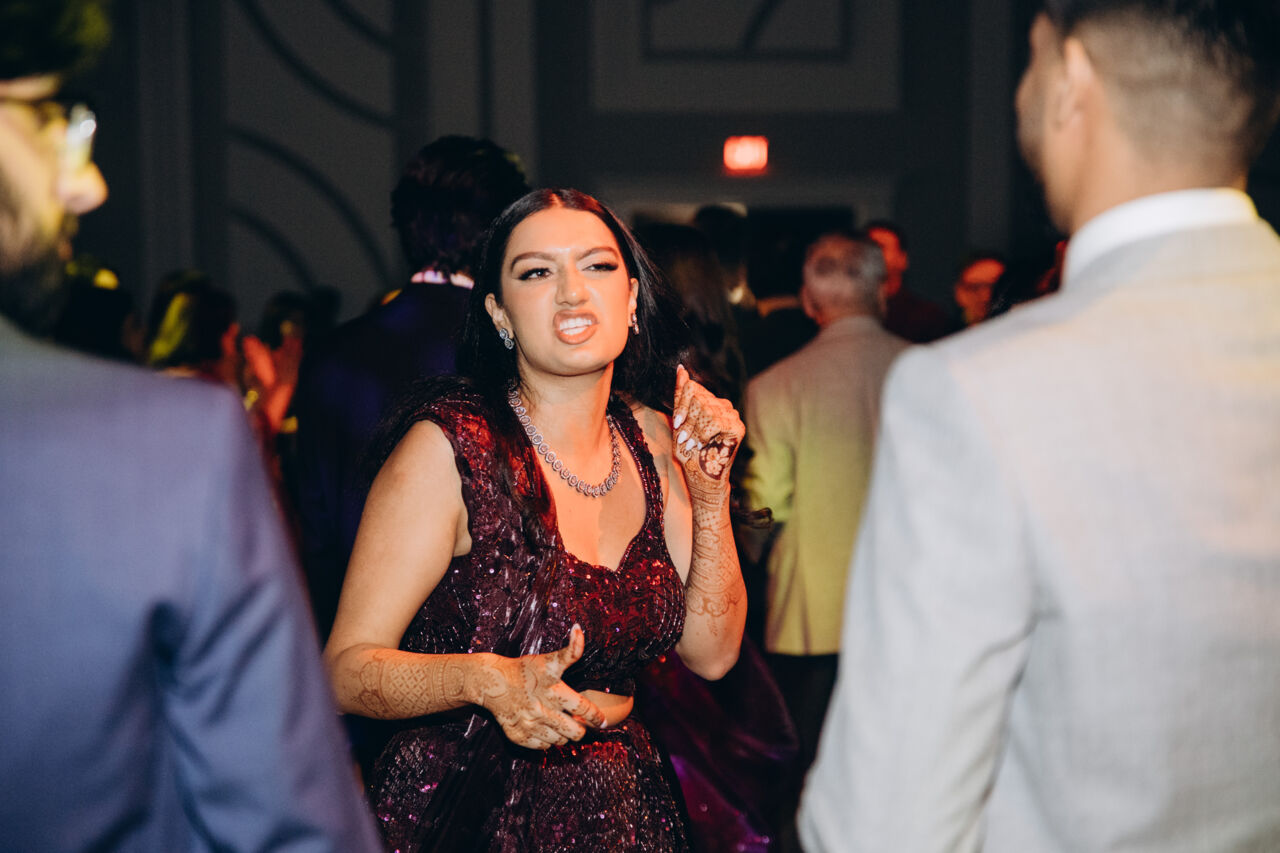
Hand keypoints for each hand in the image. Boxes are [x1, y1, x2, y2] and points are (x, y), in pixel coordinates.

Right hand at [473, 625, 605, 749]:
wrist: (492, 682)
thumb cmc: (525, 670)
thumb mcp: (548, 659)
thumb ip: (570, 650)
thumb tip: (579, 628)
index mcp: (554, 691)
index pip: (584, 709)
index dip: (597, 718)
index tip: (603, 722)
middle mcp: (542, 710)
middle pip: (575, 732)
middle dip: (580, 728)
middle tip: (578, 723)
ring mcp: (529, 725)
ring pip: (560, 741)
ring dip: (563, 734)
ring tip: (559, 722)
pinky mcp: (518, 735)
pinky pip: (542, 747)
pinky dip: (546, 740)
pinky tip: (544, 727)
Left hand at [672, 364, 743, 497]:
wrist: (699, 476)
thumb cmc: (688, 451)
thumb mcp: (679, 421)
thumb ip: (681, 396)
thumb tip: (681, 368)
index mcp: (710, 401)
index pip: (692, 387)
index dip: (681, 406)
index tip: (677, 425)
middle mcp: (723, 405)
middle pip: (697, 397)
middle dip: (686, 420)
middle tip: (684, 438)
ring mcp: (732, 415)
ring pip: (705, 408)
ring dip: (693, 429)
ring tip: (691, 443)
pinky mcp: (738, 427)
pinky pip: (714, 420)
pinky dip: (702, 434)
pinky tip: (701, 445)